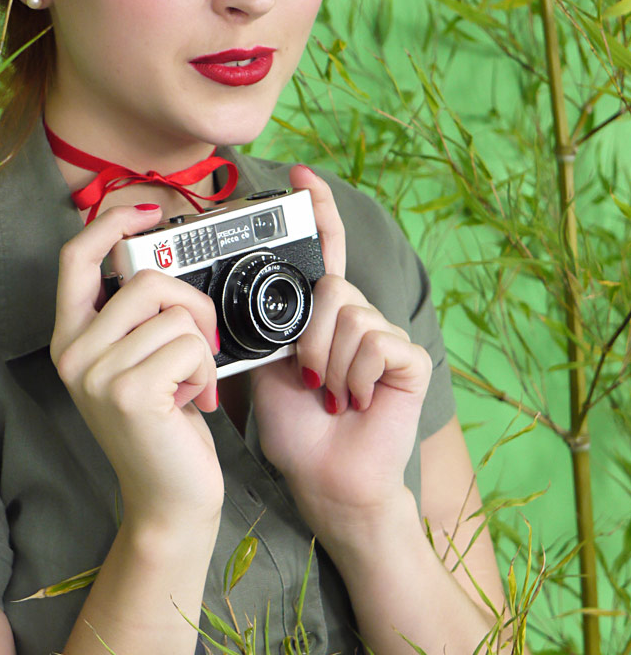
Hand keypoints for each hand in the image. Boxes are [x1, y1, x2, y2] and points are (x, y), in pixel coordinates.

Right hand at [50, 205, 223, 530]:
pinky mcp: (129, 393)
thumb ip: (135, 315)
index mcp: (70, 338)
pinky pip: (190, 345)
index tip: (149, 213)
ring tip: (189, 385)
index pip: (76, 257)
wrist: (168, 498)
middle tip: (200, 348)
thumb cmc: (162, 427)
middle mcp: (72, 353)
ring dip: (201, 349)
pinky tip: (192, 403)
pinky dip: (206, 372)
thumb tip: (160, 256)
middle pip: (148, 279)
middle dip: (194, 307)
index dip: (111, 222)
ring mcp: (96, 373)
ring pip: (176, 312)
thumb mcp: (137, 362)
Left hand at [250, 167, 431, 540]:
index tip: (299, 175)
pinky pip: (374, 343)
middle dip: (308, 337)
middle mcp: (358, 317)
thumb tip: (245, 292)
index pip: (325, 250)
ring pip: (349, 314)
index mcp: (323, 315)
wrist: (324, 478)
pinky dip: (354, 377)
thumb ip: (266, 325)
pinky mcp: (409, 360)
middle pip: (332, 286)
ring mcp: (386, 337)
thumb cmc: (295, 427)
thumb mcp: (266, 367)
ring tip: (331, 394)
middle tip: (307, 378)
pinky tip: (356, 401)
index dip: (317, 209)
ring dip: (328, 364)